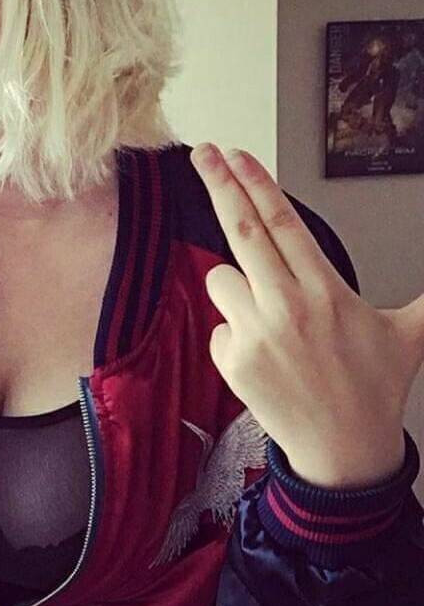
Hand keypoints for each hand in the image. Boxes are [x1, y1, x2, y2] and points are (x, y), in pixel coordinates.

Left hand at [190, 142, 423, 488]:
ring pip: (221, 279)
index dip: (256, 183)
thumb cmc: (373, 387)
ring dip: (237, 287)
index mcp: (326, 291)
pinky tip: (265, 356)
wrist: (344, 452)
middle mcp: (288, 306)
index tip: (235, 155)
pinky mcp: (232, 362)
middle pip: (243, 231)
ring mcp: (256, 334)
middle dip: (219, 185)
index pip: (284, 223)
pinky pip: (219, 326)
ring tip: (273, 321)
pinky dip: (235, 333)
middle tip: (203, 153)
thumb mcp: (408, 333)